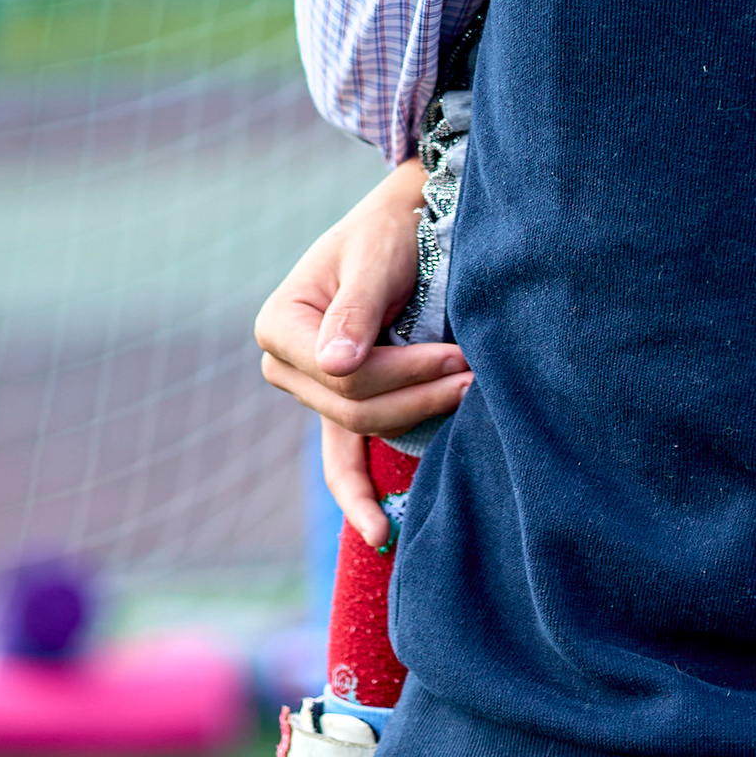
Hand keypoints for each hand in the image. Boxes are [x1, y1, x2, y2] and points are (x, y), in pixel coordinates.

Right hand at [256, 168, 472, 542]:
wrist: (404, 224)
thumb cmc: (390, 230)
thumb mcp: (374, 256)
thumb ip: (357, 308)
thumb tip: (336, 366)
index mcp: (280, 325)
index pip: (344, 374)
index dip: (402, 372)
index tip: (457, 358)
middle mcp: (286, 365)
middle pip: (353, 407)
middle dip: (418, 395)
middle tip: (475, 375)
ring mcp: (311, 391)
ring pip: (362, 429)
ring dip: (417, 417)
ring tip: (469, 395)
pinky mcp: (340, 405)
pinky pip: (345, 458)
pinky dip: (362, 493)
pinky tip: (380, 532)